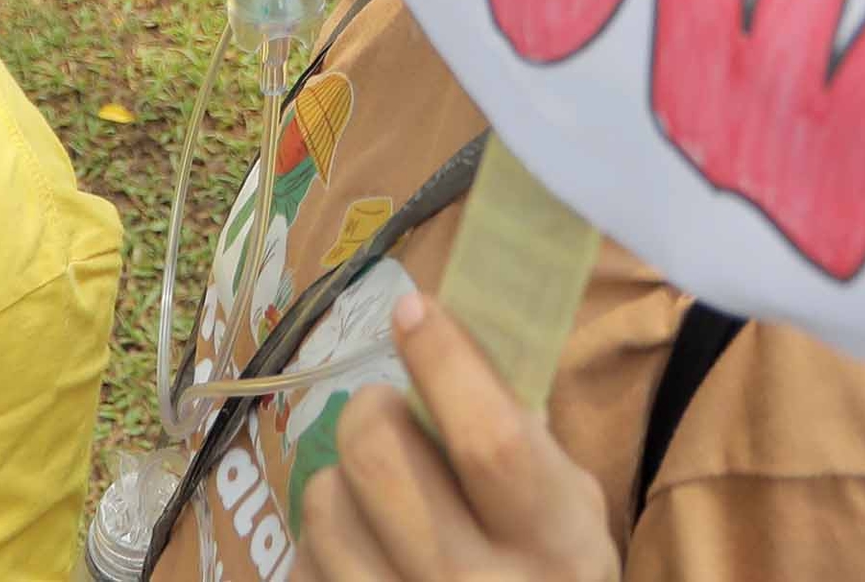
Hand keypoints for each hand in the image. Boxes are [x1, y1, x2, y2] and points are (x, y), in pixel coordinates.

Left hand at [300, 289, 617, 581]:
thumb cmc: (543, 568)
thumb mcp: (563, 506)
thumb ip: (518, 429)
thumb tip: (439, 327)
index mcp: (552, 546)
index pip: (488, 441)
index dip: (444, 363)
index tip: (413, 309)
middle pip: (378, 461)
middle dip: (372, 410)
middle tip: (386, 411)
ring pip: (325, 505)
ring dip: (343, 484)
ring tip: (378, 502)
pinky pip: (301, 560)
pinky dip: (323, 543)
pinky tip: (364, 554)